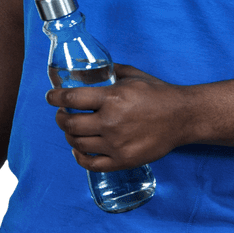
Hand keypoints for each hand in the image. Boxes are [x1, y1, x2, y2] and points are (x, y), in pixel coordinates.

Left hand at [46, 64, 194, 169]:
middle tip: (61, 114)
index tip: (50, 98)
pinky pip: (92, 164)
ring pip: (78, 143)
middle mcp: (111, 122)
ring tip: (71, 130)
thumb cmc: (158, 94)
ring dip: (69, 135)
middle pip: (70, 123)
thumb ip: (110, 71)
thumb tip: (92, 68)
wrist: (182, 117)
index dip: (55, 98)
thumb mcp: (132, 75)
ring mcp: (116, 144)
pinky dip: (80, 157)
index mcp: (112, 98)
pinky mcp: (123, 160)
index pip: (71, 98)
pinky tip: (78, 150)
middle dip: (60, 118)